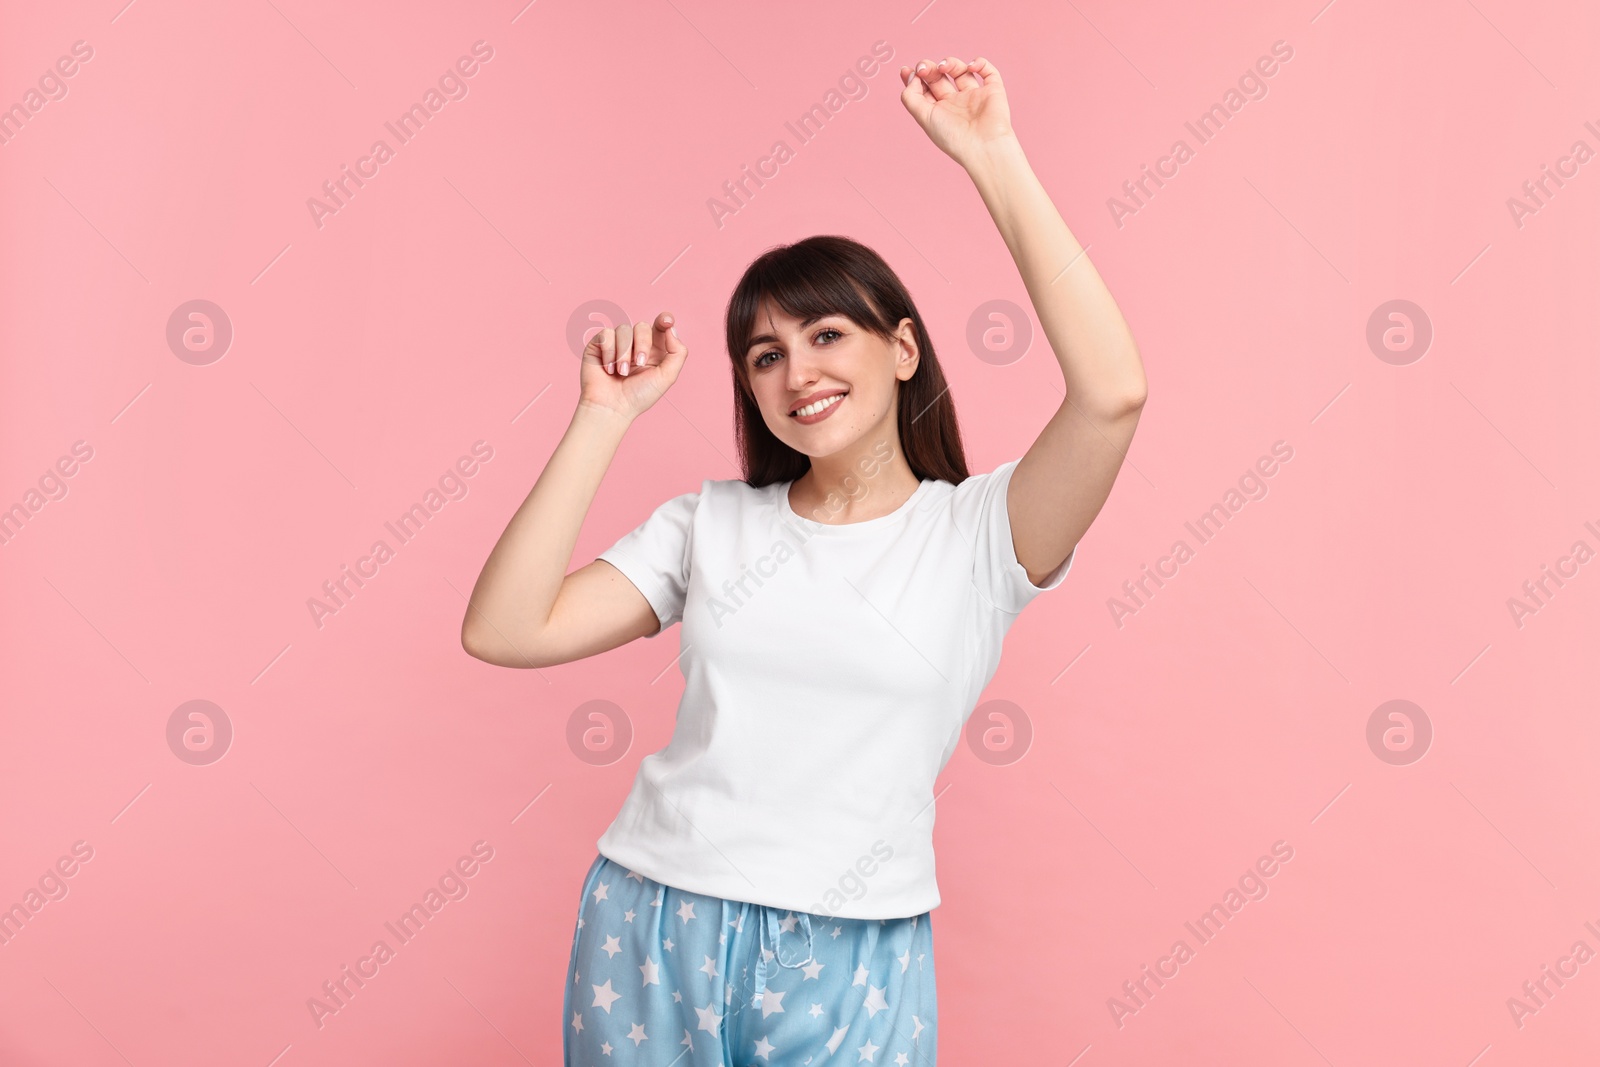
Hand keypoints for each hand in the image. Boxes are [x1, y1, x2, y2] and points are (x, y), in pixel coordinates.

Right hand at [577, 311, 687, 421]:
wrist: (611, 407)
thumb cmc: (638, 396)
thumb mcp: (666, 377)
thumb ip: (677, 353)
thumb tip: (671, 329)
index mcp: (654, 351)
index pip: (660, 327)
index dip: (664, 319)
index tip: (667, 321)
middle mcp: (635, 345)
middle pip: (642, 326)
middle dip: (642, 344)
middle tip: (639, 364)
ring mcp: (617, 343)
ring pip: (624, 329)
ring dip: (624, 353)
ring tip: (621, 373)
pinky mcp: (599, 344)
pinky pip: (606, 334)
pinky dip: (609, 353)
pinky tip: (608, 370)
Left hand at [898, 56, 1014, 165]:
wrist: (983, 146)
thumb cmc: (953, 137)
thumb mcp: (924, 118)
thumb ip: (911, 97)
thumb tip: (911, 77)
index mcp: (939, 111)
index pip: (925, 89)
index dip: (915, 78)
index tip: (906, 70)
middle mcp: (956, 103)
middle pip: (940, 77)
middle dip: (929, 68)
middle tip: (923, 67)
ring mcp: (974, 96)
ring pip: (961, 71)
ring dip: (950, 63)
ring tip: (943, 67)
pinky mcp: (993, 91)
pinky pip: (988, 71)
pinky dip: (980, 63)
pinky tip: (970, 67)